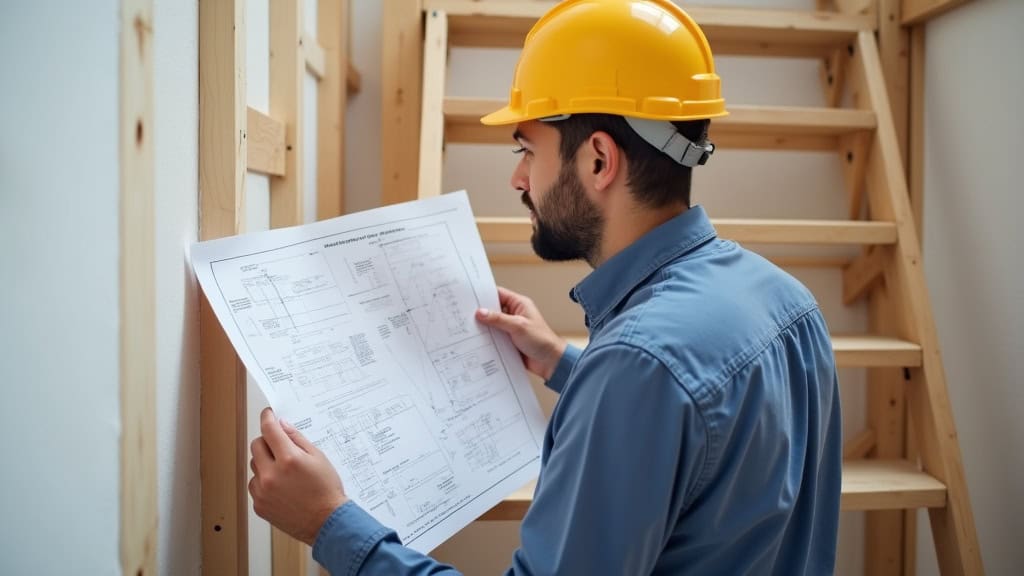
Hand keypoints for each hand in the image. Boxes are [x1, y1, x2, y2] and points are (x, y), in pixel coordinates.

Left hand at [249, 407, 347, 545]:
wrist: (326, 522)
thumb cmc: (326, 490)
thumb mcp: (318, 457)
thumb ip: (297, 439)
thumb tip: (282, 425)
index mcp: (288, 459)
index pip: (269, 430)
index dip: (267, 418)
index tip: (268, 414)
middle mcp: (271, 475)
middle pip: (256, 445)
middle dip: (267, 441)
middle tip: (280, 446)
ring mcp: (263, 491)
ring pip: (254, 465)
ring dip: (265, 462)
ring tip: (284, 472)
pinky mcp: (259, 505)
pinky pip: (255, 484)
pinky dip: (264, 481)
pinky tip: (281, 487)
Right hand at [476, 286, 566, 379]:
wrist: (550, 362)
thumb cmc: (541, 340)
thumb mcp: (518, 326)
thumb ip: (498, 319)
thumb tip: (481, 312)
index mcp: (519, 304)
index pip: (498, 294)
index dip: (484, 295)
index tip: (470, 297)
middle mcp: (514, 314)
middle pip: (493, 310)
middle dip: (481, 313)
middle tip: (464, 315)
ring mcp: (511, 328)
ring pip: (492, 325)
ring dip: (483, 328)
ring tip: (467, 329)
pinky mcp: (508, 341)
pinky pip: (494, 338)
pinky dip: (487, 339)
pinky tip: (476, 342)